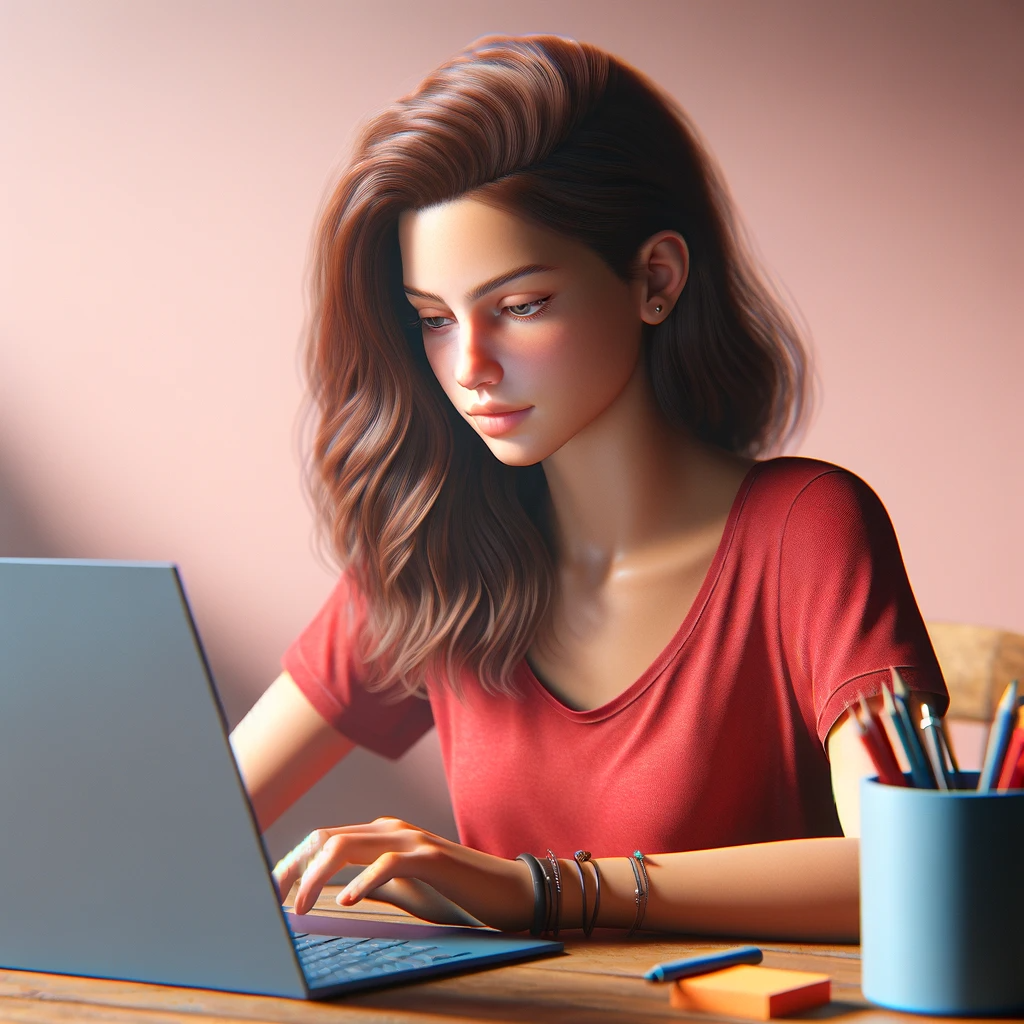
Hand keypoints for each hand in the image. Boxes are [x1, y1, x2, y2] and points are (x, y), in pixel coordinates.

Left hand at [272, 817, 535, 931]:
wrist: (505, 891)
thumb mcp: (402, 890)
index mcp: (379, 834)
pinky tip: (348, 902)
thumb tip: (328, 895)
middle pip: (324, 839)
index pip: (322, 841)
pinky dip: (363, 880)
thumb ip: (368, 883)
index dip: (291, 864)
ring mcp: (410, 839)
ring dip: (315, 877)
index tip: (268, 893)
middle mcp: (389, 829)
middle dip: (291, 869)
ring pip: (346, 846)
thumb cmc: (453, 892)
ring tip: (300, 909)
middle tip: (270, 903)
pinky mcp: (430, 857)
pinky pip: (388, 863)